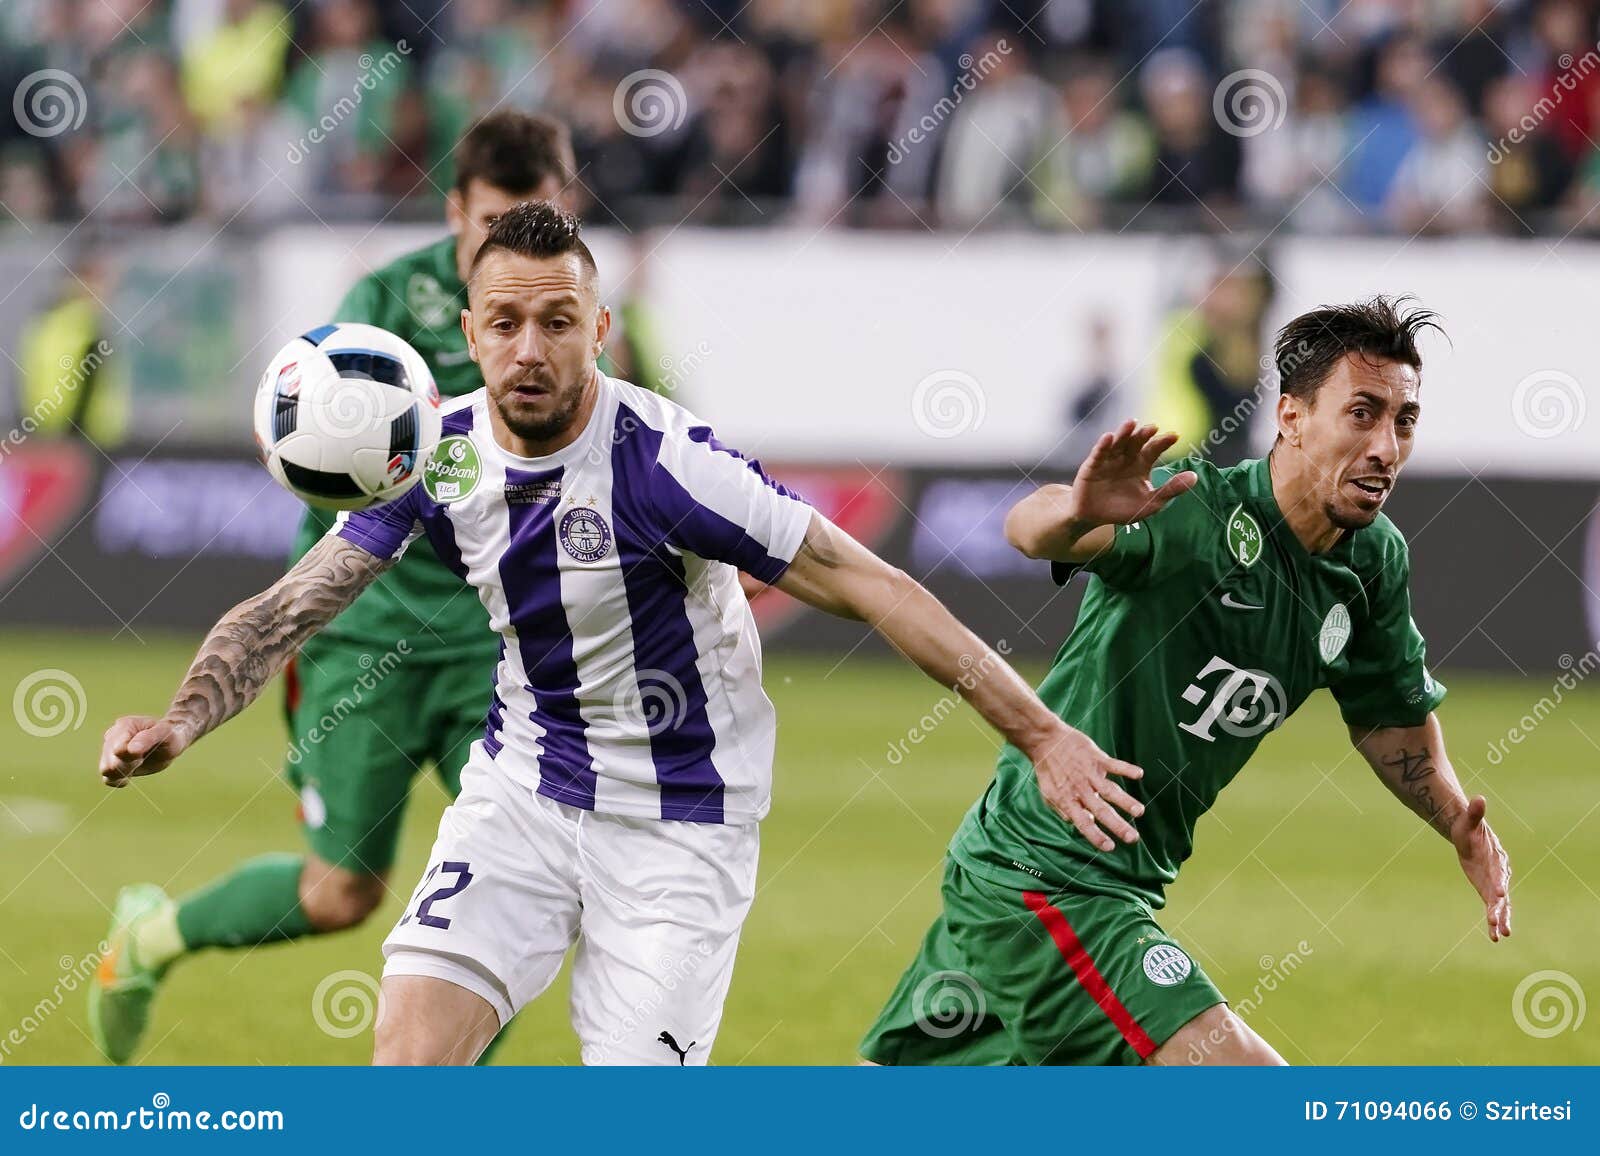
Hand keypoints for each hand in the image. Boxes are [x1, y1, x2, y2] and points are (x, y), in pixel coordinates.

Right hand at [99, 715, 191, 788]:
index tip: (142, 754)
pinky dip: (119, 780)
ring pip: (106, 770)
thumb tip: (130, 750)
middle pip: (110, 762)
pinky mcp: (111, 762)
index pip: (118, 749)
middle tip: (142, 758)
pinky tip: (130, 774)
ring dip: (124, 772)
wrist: (168, 743)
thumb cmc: (168, 736)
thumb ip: (148, 738)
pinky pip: (107, 778)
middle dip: (129, 765)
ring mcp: (109, 749)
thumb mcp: (164, 733)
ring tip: (137, 763)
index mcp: (124, 725)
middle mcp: (112, 736)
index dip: (132, 756)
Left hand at [1026, 722, 1144, 851]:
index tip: (1110, 847)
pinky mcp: (1096, 758)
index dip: (1096, 836)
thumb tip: (1084, 823)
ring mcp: (1089, 773)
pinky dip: (1126, 769)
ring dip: (1125, 801)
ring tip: (1139, 812)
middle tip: (1133, 838)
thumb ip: (1065, 810)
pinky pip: (1114, 764)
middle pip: (1101, 811)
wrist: (1045, 740)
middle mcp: (1080, 789)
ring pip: (1110, 791)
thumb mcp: (1049, 794)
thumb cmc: (1048, 770)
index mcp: (1068, 800)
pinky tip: (1139, 774)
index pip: (1083, 824)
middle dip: (1117, 825)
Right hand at [1066, 421, 1197, 529]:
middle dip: (1144, 434)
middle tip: (1154, 428)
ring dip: (1124, 432)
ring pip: (1117, 442)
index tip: (1175, 436)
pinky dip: (1103, 445)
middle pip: (1136, 442)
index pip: (1154, 449)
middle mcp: (1125, 458)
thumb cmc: (1122, 509)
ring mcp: (1108, 460)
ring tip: (1131, 423)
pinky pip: (1098, 453)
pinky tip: (1108, 437)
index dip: (1163, 442)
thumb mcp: (1151, 502)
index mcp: (1141, 464)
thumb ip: (1171, 489)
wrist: (1093, 518)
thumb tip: (1195, 477)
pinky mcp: (1092, 466)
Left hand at [1451, 795, 1511, 940]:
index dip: (1499, 883)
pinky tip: (1493, 937)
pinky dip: (1493, 920)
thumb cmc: (1468, 828)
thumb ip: (1474, 813)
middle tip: (1501, 925)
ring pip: (1501, 905)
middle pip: (1502, 894)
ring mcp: (1494, 883)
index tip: (1500, 894)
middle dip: (1501, 909)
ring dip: (1500, 919)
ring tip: (1500, 935)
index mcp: (1496, 858)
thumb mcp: (1469, 822)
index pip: (1499, 872)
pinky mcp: (1487, 890)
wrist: (1468, 834)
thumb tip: (1478, 798)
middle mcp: (1499, 873)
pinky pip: (1492, 907)